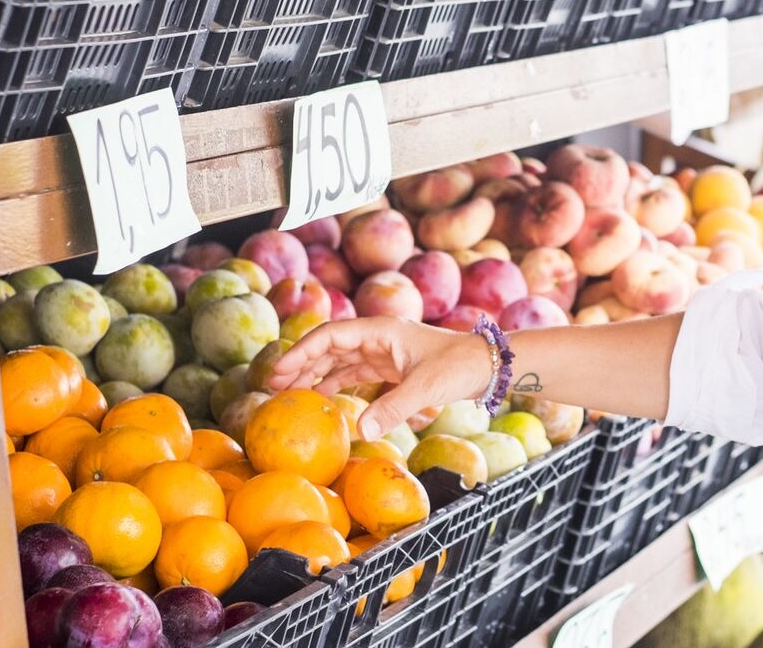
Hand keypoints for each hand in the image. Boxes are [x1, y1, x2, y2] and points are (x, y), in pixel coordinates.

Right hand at [268, 317, 491, 439]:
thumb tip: (360, 431)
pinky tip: (324, 398)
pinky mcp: (394, 368)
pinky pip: (357, 373)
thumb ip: (393, 408)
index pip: (331, 335)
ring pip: (341, 360)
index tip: (280, 372)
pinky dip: (337, 383)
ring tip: (291, 395)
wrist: (490, 365)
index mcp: (382, 331)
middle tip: (273, 387)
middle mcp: (380, 338)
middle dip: (301, 364)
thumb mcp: (426, 388)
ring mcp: (386, 352)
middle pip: (330, 346)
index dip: (302, 352)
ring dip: (316, 374)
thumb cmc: (460, 366)